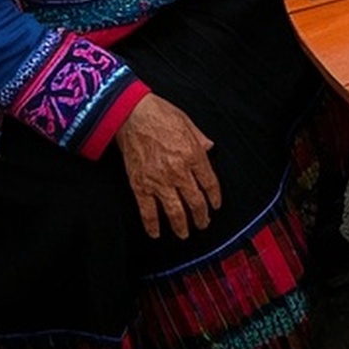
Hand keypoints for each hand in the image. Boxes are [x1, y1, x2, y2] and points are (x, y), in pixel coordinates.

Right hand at [113, 92, 222, 238]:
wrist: (132, 115)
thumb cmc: (160, 114)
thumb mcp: (188, 123)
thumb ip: (201, 139)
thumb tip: (210, 147)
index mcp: (194, 155)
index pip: (210, 184)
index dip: (215, 198)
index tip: (215, 206)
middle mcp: (179, 172)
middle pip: (196, 202)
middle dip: (202, 217)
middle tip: (203, 224)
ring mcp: (159, 181)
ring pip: (175, 212)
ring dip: (182, 226)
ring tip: (185, 234)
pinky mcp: (140, 186)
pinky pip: (147, 212)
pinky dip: (152, 225)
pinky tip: (156, 233)